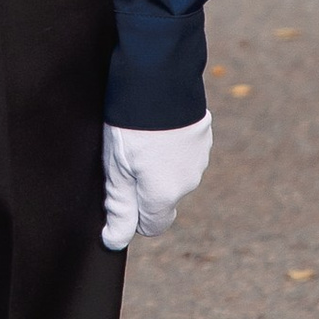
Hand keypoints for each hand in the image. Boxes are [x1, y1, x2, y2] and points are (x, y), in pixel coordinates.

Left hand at [100, 114, 213, 250]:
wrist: (159, 77)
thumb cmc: (131, 125)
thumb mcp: (116, 168)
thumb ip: (119, 207)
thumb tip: (114, 240)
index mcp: (164, 195)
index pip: (151, 226)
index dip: (132, 213)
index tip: (120, 190)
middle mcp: (188, 183)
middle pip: (162, 198)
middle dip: (144, 184)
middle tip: (124, 156)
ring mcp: (200, 159)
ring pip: (174, 174)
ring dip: (158, 164)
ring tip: (140, 136)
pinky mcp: (204, 137)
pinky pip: (184, 154)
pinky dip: (171, 146)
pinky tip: (158, 126)